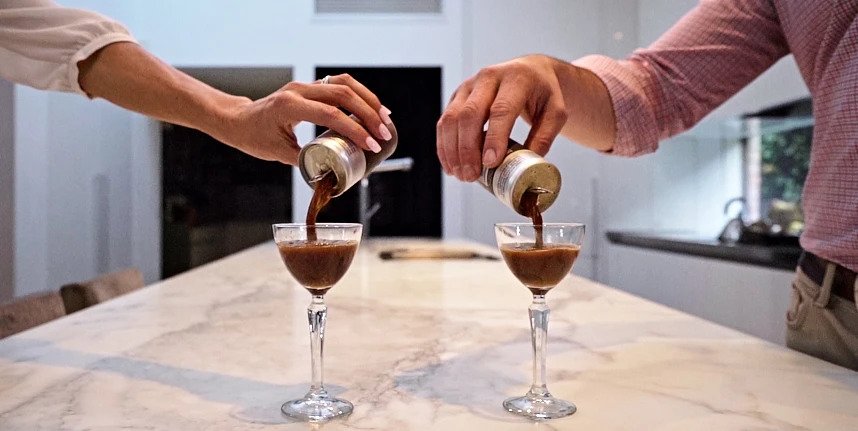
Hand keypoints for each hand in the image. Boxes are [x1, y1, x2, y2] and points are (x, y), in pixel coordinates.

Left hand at [220, 74, 393, 164]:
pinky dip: (359, 94)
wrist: (238, 120)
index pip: (330, 114)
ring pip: (345, 83)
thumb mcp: (278, 153)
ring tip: (384, 120)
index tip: (371, 145)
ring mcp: (305, 86)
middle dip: (368, 115)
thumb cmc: (253, 136)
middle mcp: (299, 91)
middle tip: (383, 135)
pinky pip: (340, 84)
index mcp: (289, 106)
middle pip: (343, 94)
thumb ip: (306, 161)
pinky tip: (372, 108)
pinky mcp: (311, 87)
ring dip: (368, 100)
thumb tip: (332, 174)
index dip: (355, 130)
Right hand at [436, 55, 570, 180]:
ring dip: (453, 150)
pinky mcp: (457, 95)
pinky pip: (445, 121)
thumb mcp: (555, 113)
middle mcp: (488, 78)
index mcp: (516, 79)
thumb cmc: (543, 93)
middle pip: (470, 114)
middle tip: (472, 175)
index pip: (501, 109)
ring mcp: (469, 85)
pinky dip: (445, 146)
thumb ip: (544, 138)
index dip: (494, 137)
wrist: (530, 71)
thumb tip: (527, 165)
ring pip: (452, 118)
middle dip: (468, 149)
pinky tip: (451, 165)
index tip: (491, 162)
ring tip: (462, 175)